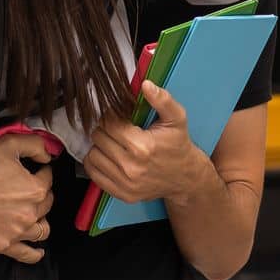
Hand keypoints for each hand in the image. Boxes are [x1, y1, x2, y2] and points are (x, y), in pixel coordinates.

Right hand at [0, 133, 54, 263]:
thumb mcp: (8, 145)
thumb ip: (34, 145)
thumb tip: (47, 155)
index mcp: (34, 189)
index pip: (48, 179)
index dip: (42, 172)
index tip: (35, 170)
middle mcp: (31, 213)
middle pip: (47, 204)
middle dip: (42, 194)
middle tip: (29, 189)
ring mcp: (18, 231)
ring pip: (42, 230)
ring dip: (41, 220)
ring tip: (35, 215)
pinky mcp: (5, 244)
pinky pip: (27, 254)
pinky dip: (35, 254)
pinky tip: (38, 251)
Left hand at [83, 82, 207, 204]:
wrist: (186, 178)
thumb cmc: (178, 145)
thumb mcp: (177, 119)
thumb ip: (162, 100)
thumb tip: (145, 85)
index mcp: (142, 146)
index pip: (108, 123)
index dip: (112, 115)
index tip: (120, 117)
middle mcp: (131, 167)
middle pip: (98, 138)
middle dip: (105, 129)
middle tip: (118, 129)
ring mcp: (125, 184)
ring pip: (92, 155)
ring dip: (100, 146)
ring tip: (114, 143)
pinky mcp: (121, 194)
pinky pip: (94, 173)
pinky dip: (97, 162)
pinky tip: (109, 156)